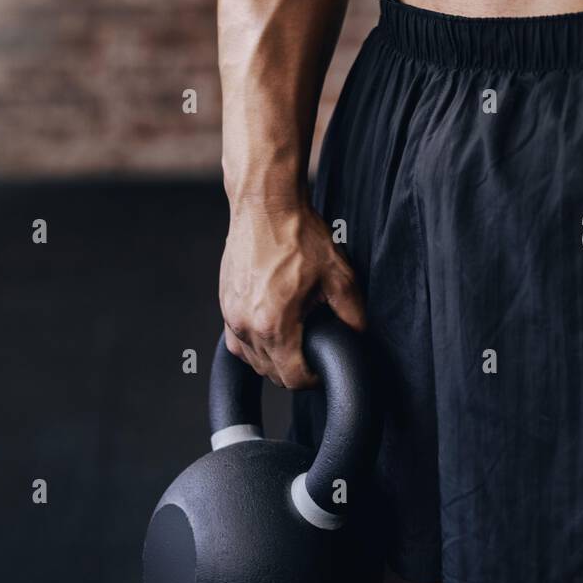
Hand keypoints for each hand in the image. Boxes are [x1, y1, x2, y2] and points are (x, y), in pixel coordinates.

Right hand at [219, 201, 365, 388]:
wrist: (265, 203)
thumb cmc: (297, 234)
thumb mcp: (338, 275)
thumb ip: (352, 313)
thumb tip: (358, 336)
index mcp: (274, 324)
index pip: (293, 378)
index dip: (313, 379)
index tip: (323, 367)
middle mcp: (246, 324)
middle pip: (270, 373)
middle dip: (294, 368)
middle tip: (313, 350)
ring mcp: (230, 313)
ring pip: (251, 358)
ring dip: (272, 357)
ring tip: (294, 338)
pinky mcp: (224, 301)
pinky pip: (237, 338)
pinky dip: (254, 341)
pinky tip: (271, 326)